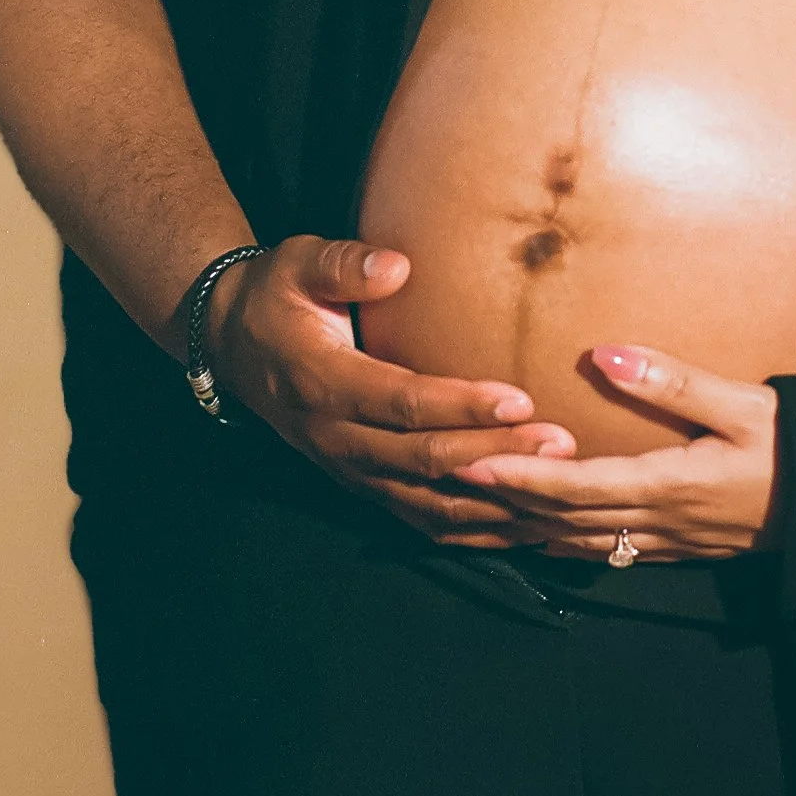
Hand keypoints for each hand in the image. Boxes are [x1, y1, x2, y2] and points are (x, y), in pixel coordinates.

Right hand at [207, 235, 575, 545]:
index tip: (519, 397)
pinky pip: (422, 520)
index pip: (403, 402)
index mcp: (324, 383)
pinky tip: (522, 529)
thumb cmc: (277, 295)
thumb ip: (343, 264)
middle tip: (561, 441)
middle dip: (496, 454)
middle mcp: (337, 439)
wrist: (234, 345)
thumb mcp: (296, 264)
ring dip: (494, 501)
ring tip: (558, 489)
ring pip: (429, 502)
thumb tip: (398, 266)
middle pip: (425, 459)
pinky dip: (474, 531)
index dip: (461, 404)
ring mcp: (351, 471)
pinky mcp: (364, 485)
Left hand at [455, 345, 780, 563]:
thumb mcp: (742, 403)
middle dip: (503, 504)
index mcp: (669, 485)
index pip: (576, 485)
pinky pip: (604, 550)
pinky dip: (560, 542)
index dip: (520, 476)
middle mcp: (658, 522)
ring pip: (577, 541)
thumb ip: (672, 381)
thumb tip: (604, 354)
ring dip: (522, 529)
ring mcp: (666, 542)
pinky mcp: (677, 547)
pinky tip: (537, 536)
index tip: (471, 461)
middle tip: (446, 487)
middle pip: (562, 520)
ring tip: (474, 514)